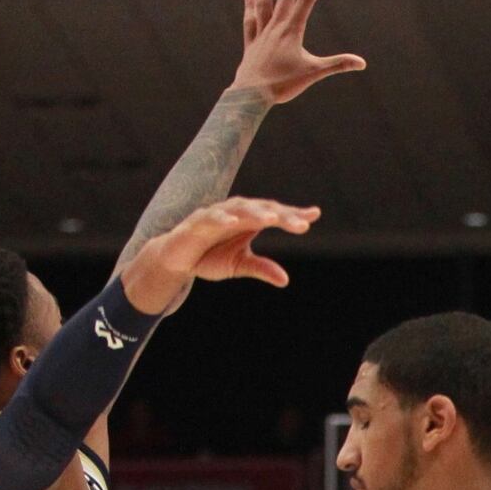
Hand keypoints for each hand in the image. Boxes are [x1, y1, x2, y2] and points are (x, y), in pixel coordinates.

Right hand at [124, 196, 318, 306]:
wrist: (176, 260)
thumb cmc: (209, 257)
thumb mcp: (239, 265)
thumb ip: (261, 268)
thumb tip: (285, 280)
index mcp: (248, 221)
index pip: (275, 215)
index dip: (293, 215)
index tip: (314, 215)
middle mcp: (235, 213)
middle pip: (262, 210)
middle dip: (282, 215)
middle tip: (302, 224)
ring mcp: (216, 215)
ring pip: (239, 209)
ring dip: (256, 213)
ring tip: (272, 219)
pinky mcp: (196, 222)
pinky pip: (210, 218)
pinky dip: (221, 219)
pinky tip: (233, 222)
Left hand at [233, 0, 365, 104]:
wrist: (251, 95)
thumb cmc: (283, 85)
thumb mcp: (314, 74)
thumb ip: (337, 65)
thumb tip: (361, 63)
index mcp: (292, 30)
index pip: (308, 0)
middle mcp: (276, 26)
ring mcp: (262, 33)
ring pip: (265, 1)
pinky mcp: (252, 43)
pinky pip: (251, 20)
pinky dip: (250, 6)